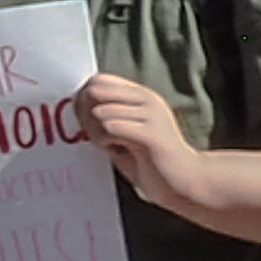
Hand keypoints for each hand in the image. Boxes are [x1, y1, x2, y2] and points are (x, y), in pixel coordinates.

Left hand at [76, 73, 201, 210]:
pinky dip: (104, 141)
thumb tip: (77, 103)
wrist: (184, 181)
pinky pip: (110, 127)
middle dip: (84, 113)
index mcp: (141, 95)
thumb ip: (106, 115)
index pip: (99, 80)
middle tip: (93, 135)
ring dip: (95, 132)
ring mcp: (151, 114)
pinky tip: (114, 150)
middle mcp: (147, 99)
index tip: (83, 120)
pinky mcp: (152, 133)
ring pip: (100, 112)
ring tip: (108, 145)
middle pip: (96, 90)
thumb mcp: (125, 131)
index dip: (82, 98)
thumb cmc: (150, 159)